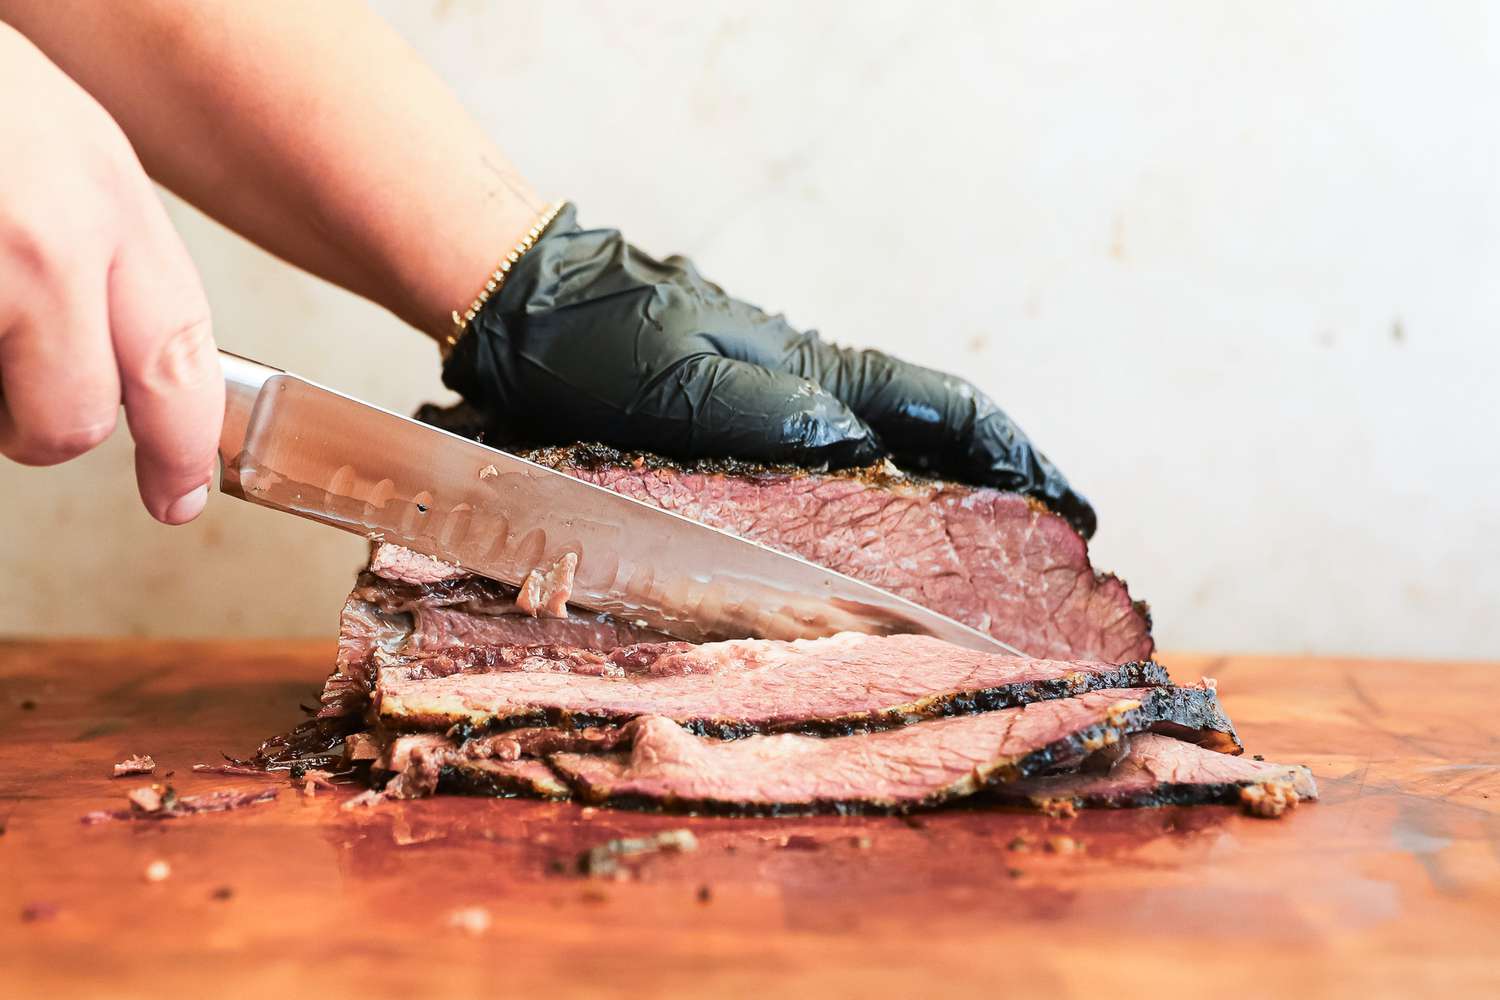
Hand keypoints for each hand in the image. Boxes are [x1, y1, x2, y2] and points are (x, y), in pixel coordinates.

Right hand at [0, 24, 221, 523]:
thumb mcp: (58, 142)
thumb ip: (103, 247)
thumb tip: (125, 360)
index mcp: (105, 196)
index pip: (178, 357)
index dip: (182, 444)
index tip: (180, 494)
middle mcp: (44, 239)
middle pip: (72, 419)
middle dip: (45, 432)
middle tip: (19, 412)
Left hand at [443, 205, 1096, 536]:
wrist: (530, 312)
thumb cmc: (600, 344)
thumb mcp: (682, 385)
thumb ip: (769, 417)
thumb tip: (861, 456)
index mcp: (819, 375)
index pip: (947, 411)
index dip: (1016, 459)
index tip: (1071, 510)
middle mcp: (815, 398)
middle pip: (933, 447)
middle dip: (996, 503)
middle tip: (1040, 573)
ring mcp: (784, 422)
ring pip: (885, 477)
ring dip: (938, 526)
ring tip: (976, 591)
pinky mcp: (742, 447)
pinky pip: (827, 497)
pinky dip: (866, 534)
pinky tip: (869, 573)